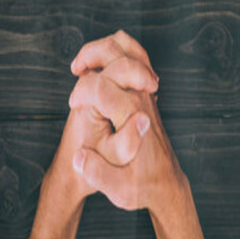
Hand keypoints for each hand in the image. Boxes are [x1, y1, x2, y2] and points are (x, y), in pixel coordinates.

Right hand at [69, 31, 187, 217]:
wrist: (166, 184)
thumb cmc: (142, 187)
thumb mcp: (118, 190)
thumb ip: (97, 173)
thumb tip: (78, 156)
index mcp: (132, 117)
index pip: (102, 87)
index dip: (82, 92)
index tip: (73, 105)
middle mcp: (142, 99)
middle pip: (119, 56)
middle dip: (91, 55)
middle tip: (75, 69)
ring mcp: (146, 93)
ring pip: (129, 50)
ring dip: (103, 48)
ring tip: (83, 63)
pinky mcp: (145, 94)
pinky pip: (134, 57)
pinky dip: (115, 52)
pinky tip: (98, 65)